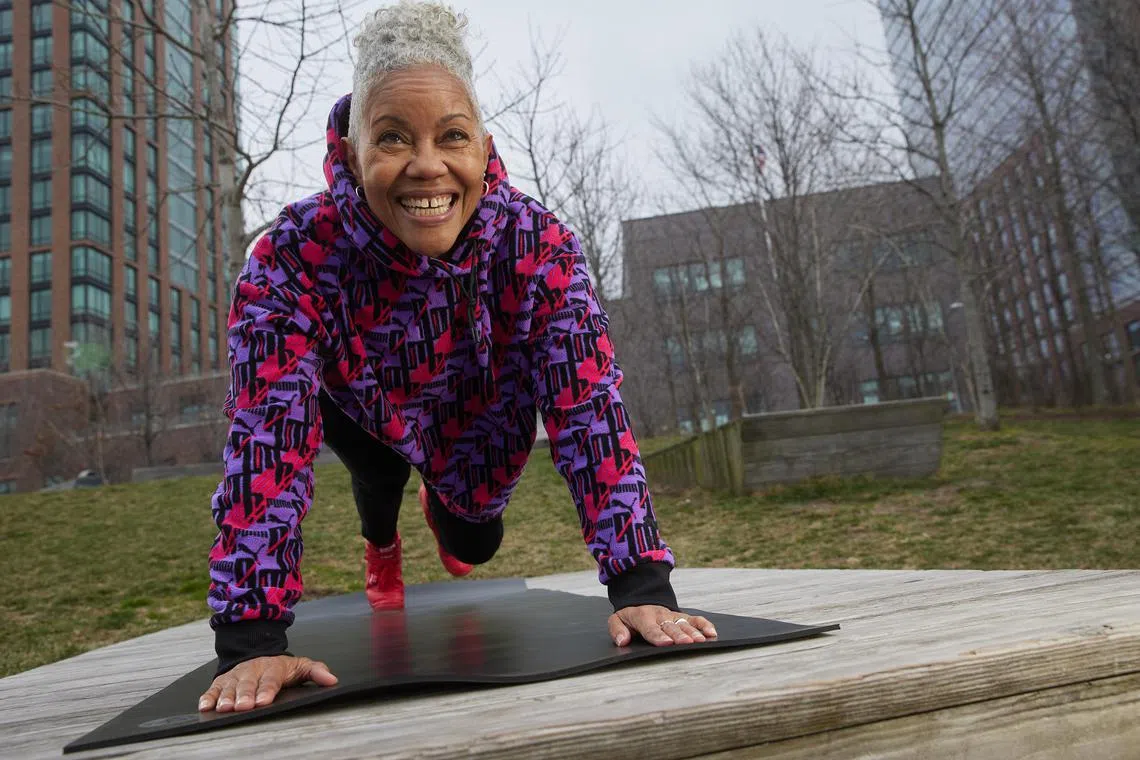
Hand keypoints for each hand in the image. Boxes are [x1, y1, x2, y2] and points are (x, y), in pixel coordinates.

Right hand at [197, 655, 337, 712]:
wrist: (257, 651)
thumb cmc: (282, 667)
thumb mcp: (301, 666)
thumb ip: (316, 672)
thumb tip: (332, 680)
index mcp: (272, 668)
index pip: (270, 680)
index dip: (266, 691)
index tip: (264, 701)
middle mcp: (252, 671)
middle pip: (247, 684)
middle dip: (244, 696)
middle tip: (242, 707)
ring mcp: (236, 675)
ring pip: (229, 687)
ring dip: (226, 698)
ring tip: (224, 708)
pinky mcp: (222, 681)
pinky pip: (213, 689)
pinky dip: (208, 697)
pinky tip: (205, 706)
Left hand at [608, 605, 718, 646]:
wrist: (641, 598)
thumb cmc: (630, 615)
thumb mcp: (616, 620)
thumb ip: (617, 630)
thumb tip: (622, 641)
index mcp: (642, 617)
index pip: (650, 628)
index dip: (658, 636)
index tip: (666, 643)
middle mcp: (660, 616)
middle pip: (671, 627)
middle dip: (679, 635)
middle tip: (687, 643)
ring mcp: (672, 616)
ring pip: (684, 623)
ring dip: (693, 632)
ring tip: (702, 640)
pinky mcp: (682, 616)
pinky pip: (695, 619)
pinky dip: (704, 625)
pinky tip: (712, 633)